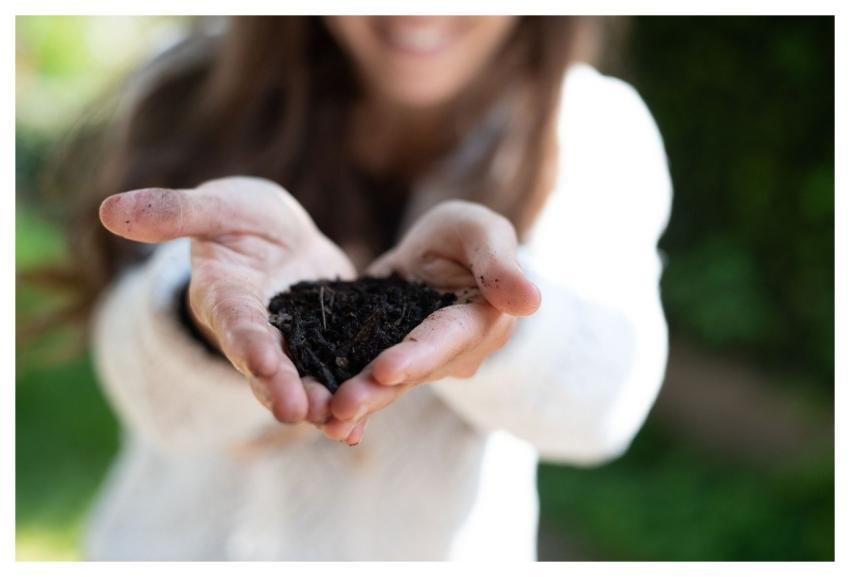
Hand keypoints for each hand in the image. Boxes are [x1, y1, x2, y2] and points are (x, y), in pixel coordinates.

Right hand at [99, 176, 354, 425]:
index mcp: (224, 296)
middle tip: (300, 412)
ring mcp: (289, 342)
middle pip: (264, 364)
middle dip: (280, 388)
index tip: (261, 360)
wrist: (277, 237)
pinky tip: (359, 428)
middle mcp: (252, 331)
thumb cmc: (240, 217)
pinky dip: (346, 398)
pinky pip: (333, 375)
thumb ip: (174, 212)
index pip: (233, 320)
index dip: (245, 340)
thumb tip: (108, 209)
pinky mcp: (322, 345)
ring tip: (340, 425)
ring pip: (300, 379)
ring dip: (317, 404)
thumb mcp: (216, 206)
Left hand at [320, 200, 541, 443]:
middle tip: (341, 407)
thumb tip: (530, 301)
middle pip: (414, 372)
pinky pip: (369, 380)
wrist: (443, 252)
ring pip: (389, 383)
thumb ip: (499, 264)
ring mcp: (422, 362)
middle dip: (377, 390)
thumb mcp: (483, 232)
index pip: (447, 340)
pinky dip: (348, 398)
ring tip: (324, 421)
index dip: (418, 355)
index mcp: (480, 321)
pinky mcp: (391, 359)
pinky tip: (321, 420)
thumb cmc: (468, 236)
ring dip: (359, 402)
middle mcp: (453, 352)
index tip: (386, 369)